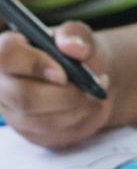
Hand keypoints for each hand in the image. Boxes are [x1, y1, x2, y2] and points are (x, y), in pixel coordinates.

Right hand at [0, 22, 113, 146]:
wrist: (87, 79)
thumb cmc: (76, 54)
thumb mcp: (79, 36)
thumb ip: (75, 34)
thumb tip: (74, 47)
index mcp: (7, 52)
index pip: (6, 57)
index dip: (34, 65)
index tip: (63, 73)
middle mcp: (3, 85)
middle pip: (24, 97)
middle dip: (65, 96)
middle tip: (90, 89)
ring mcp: (15, 113)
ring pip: (44, 121)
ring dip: (78, 110)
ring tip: (96, 95)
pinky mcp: (33, 134)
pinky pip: (57, 134)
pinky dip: (83, 122)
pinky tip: (91, 108)